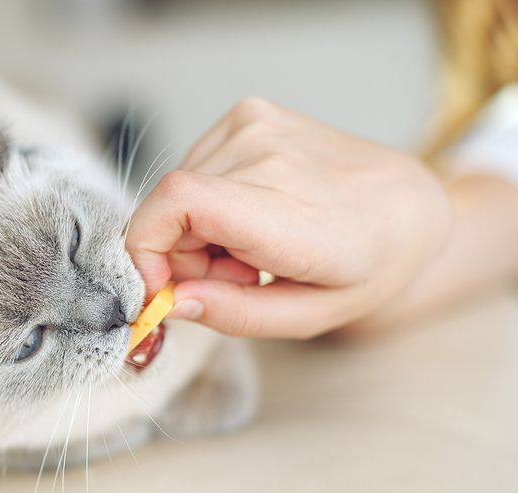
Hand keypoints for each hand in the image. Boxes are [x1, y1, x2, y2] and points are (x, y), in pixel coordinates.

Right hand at [125, 98, 451, 338]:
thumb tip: (172, 300)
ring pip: (178, 192)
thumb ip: (238, 314)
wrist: (407, 203)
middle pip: (170, 208)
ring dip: (195, 232)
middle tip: (232, 277)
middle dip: (180, 256)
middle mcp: (270, 154)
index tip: (163, 289)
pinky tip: (249, 217)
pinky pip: (194, 169)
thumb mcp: (312, 316)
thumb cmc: (368, 264)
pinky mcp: (249, 115)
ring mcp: (257, 126)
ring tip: (249, 248)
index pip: (179, 202)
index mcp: (292, 213)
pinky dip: (206, 204)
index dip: (146, 249)